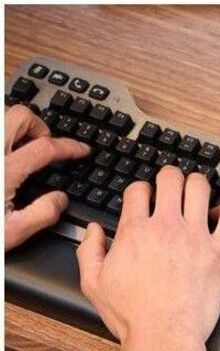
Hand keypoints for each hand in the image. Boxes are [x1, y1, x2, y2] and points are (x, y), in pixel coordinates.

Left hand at [4, 105, 89, 250]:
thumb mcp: (11, 234)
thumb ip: (43, 213)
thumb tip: (60, 199)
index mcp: (6, 171)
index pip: (46, 147)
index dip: (70, 147)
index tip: (81, 150)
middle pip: (20, 116)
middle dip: (39, 125)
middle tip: (46, 145)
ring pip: (0, 117)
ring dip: (15, 128)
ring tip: (22, 147)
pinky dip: (1, 139)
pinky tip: (3, 156)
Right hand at [76, 166, 219, 350]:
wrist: (164, 335)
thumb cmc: (132, 315)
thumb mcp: (93, 283)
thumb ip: (89, 250)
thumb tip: (92, 230)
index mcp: (135, 231)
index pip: (138, 189)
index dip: (141, 189)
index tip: (144, 198)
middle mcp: (166, 226)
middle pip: (171, 178)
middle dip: (169, 177)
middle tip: (171, 186)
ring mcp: (196, 236)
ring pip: (200, 187)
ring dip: (197, 185)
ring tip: (195, 194)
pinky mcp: (219, 250)